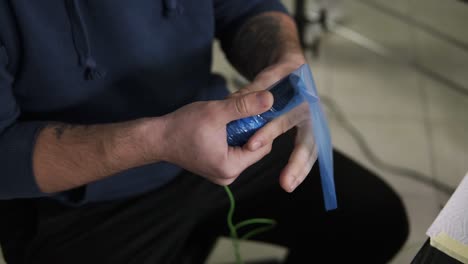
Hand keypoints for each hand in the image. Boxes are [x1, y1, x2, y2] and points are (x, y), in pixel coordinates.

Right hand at [157, 91, 273, 184]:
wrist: (157, 138)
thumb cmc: (182, 126)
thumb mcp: (216, 112)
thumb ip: (244, 106)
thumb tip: (270, 99)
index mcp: (231, 168)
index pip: (264, 146)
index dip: (263, 126)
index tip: (257, 108)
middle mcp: (229, 176)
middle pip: (255, 148)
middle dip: (250, 128)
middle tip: (238, 110)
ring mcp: (222, 173)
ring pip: (244, 148)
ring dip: (240, 130)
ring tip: (226, 117)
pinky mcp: (216, 167)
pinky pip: (233, 151)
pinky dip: (232, 136)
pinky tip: (221, 125)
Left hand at [231, 59, 317, 192]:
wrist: (297, 70)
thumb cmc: (282, 73)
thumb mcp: (268, 76)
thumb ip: (253, 90)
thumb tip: (234, 100)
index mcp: (303, 97)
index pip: (285, 119)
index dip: (269, 132)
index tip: (252, 144)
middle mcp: (312, 113)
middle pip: (309, 141)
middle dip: (297, 163)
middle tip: (285, 183)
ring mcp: (312, 124)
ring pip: (311, 150)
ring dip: (300, 170)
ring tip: (288, 185)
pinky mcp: (308, 132)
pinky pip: (307, 152)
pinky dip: (299, 167)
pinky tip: (291, 181)